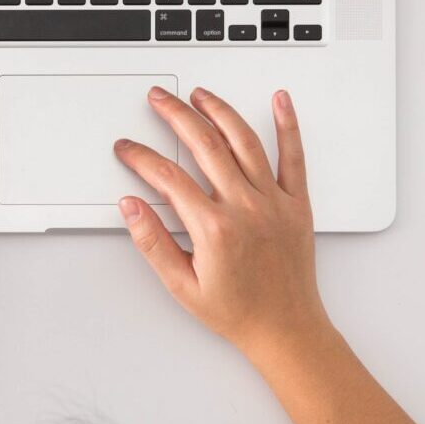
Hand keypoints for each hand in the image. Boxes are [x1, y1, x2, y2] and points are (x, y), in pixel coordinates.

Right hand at [113, 88, 327, 354]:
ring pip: (244, 141)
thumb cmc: (237, 312)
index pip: (168, 177)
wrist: (286, 329)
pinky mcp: (296, 204)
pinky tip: (280, 101)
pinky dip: (288, 125)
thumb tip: (131, 206)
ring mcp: (273, 202)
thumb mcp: (182, 286)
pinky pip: (293, 157)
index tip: (128, 148)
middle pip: (204, 145)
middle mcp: (245, 208)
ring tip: (200, 94)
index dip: (141, 157)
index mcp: (214, 229)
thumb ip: (153, 242)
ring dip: (219, 111)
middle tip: (159, 99)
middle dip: (175, 115)